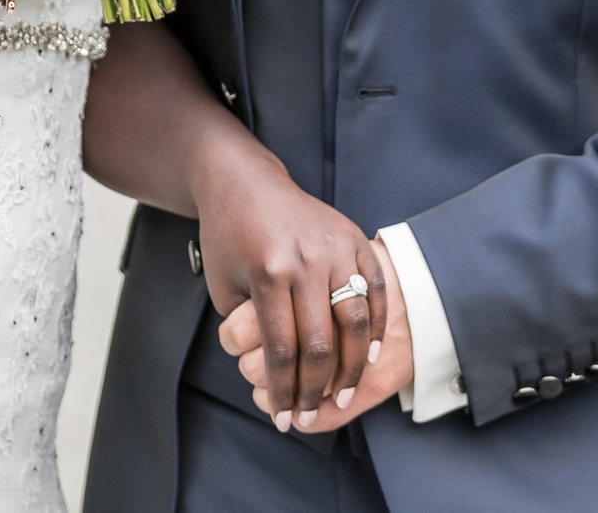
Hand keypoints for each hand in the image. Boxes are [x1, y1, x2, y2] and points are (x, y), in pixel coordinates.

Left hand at [190, 139, 388, 431]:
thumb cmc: (228, 237)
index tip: (283, 418)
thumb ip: (248, 329)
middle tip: (310, 415)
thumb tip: (274, 375)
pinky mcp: (353, 238)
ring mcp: (334, 248)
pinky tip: (368, 356)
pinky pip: (373, 291)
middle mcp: (304, 260)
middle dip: (313, 390)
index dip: (282, 391)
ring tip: (341, 393)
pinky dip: (374, 327)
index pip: (280, 349)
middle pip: (319, 344)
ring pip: (353, 322)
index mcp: (268, 273)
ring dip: (351, 367)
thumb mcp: (224, 285)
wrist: (244, 179)